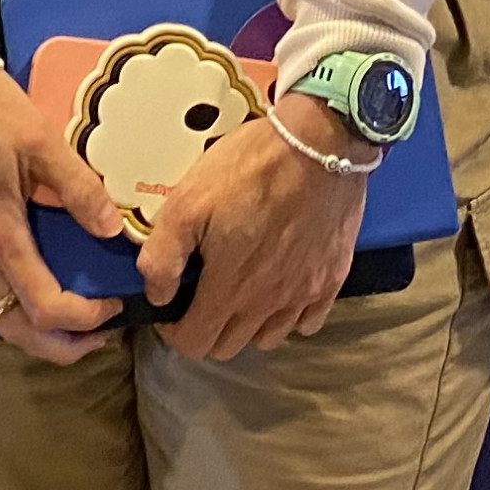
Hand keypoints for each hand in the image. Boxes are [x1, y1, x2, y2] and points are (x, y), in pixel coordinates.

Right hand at [0, 71, 123, 364]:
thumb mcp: (41, 140)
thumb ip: (78, 188)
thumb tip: (111, 230)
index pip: (46, 306)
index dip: (85, 320)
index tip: (111, 307)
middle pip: (15, 330)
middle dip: (60, 345)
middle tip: (94, 334)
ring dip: (18, 333)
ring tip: (49, 321)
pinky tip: (4, 294)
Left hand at [138, 94, 370, 357]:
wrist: (319, 142)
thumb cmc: (250, 167)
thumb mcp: (188, 201)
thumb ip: (163, 255)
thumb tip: (157, 294)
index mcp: (229, 288)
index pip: (194, 344)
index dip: (174, 330)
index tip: (171, 305)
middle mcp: (267, 303)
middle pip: (228, 346)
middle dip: (207, 328)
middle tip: (201, 290)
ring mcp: (303, 294)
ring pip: (267, 338)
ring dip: (247, 324)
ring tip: (240, 286)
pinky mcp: (332, 279)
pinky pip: (307, 321)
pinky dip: (289, 315)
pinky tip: (280, 284)